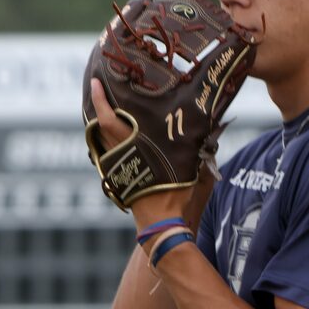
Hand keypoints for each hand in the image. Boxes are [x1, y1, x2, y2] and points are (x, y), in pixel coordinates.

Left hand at [90, 77, 192, 230]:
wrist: (162, 225)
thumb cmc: (179, 196)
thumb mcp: (193, 167)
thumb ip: (200, 145)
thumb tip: (214, 123)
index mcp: (135, 146)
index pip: (109, 120)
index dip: (100, 100)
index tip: (94, 82)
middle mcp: (119, 154)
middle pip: (98, 125)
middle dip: (96, 105)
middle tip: (97, 86)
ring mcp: (115, 166)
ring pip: (99, 138)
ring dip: (99, 121)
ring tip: (103, 103)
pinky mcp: (116, 176)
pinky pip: (105, 151)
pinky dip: (104, 138)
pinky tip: (111, 131)